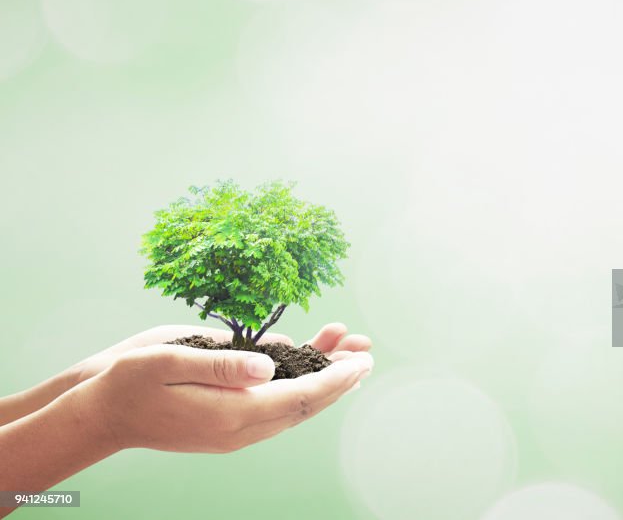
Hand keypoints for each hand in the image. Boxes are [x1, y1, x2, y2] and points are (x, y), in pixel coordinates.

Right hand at [71, 339, 372, 452]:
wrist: (102, 414)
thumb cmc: (131, 381)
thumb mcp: (171, 360)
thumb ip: (223, 363)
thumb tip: (270, 364)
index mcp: (231, 412)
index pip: (299, 396)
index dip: (334, 377)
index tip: (361, 360)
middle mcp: (241, 426)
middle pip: (305, 403)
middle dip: (339, 376)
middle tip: (367, 351)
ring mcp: (237, 428)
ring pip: (293, 404)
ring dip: (323, 376)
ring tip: (348, 346)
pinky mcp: (230, 421)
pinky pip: (275, 404)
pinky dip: (298, 381)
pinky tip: (307, 357)